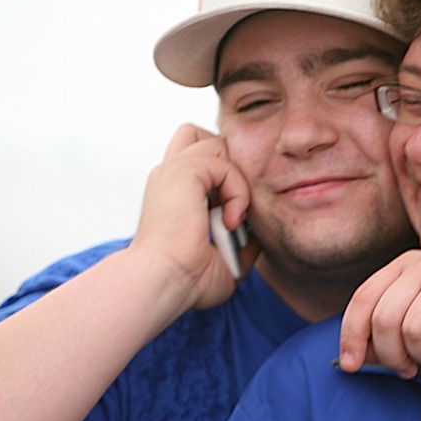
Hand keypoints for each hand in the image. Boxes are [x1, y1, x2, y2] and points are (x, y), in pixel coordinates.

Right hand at [129, 124, 256, 309]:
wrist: (163, 282)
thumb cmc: (184, 280)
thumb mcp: (221, 259)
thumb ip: (240, 240)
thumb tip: (257, 234)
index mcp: (173, 193)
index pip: (197, 157)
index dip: (221, 174)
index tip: (229, 215)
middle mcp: (170, 176)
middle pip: (204, 137)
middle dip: (229, 167)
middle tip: (232, 208)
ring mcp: (174, 170)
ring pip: (219, 145)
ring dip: (237, 181)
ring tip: (232, 217)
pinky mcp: (184, 171)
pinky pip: (226, 163)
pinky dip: (238, 191)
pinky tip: (231, 220)